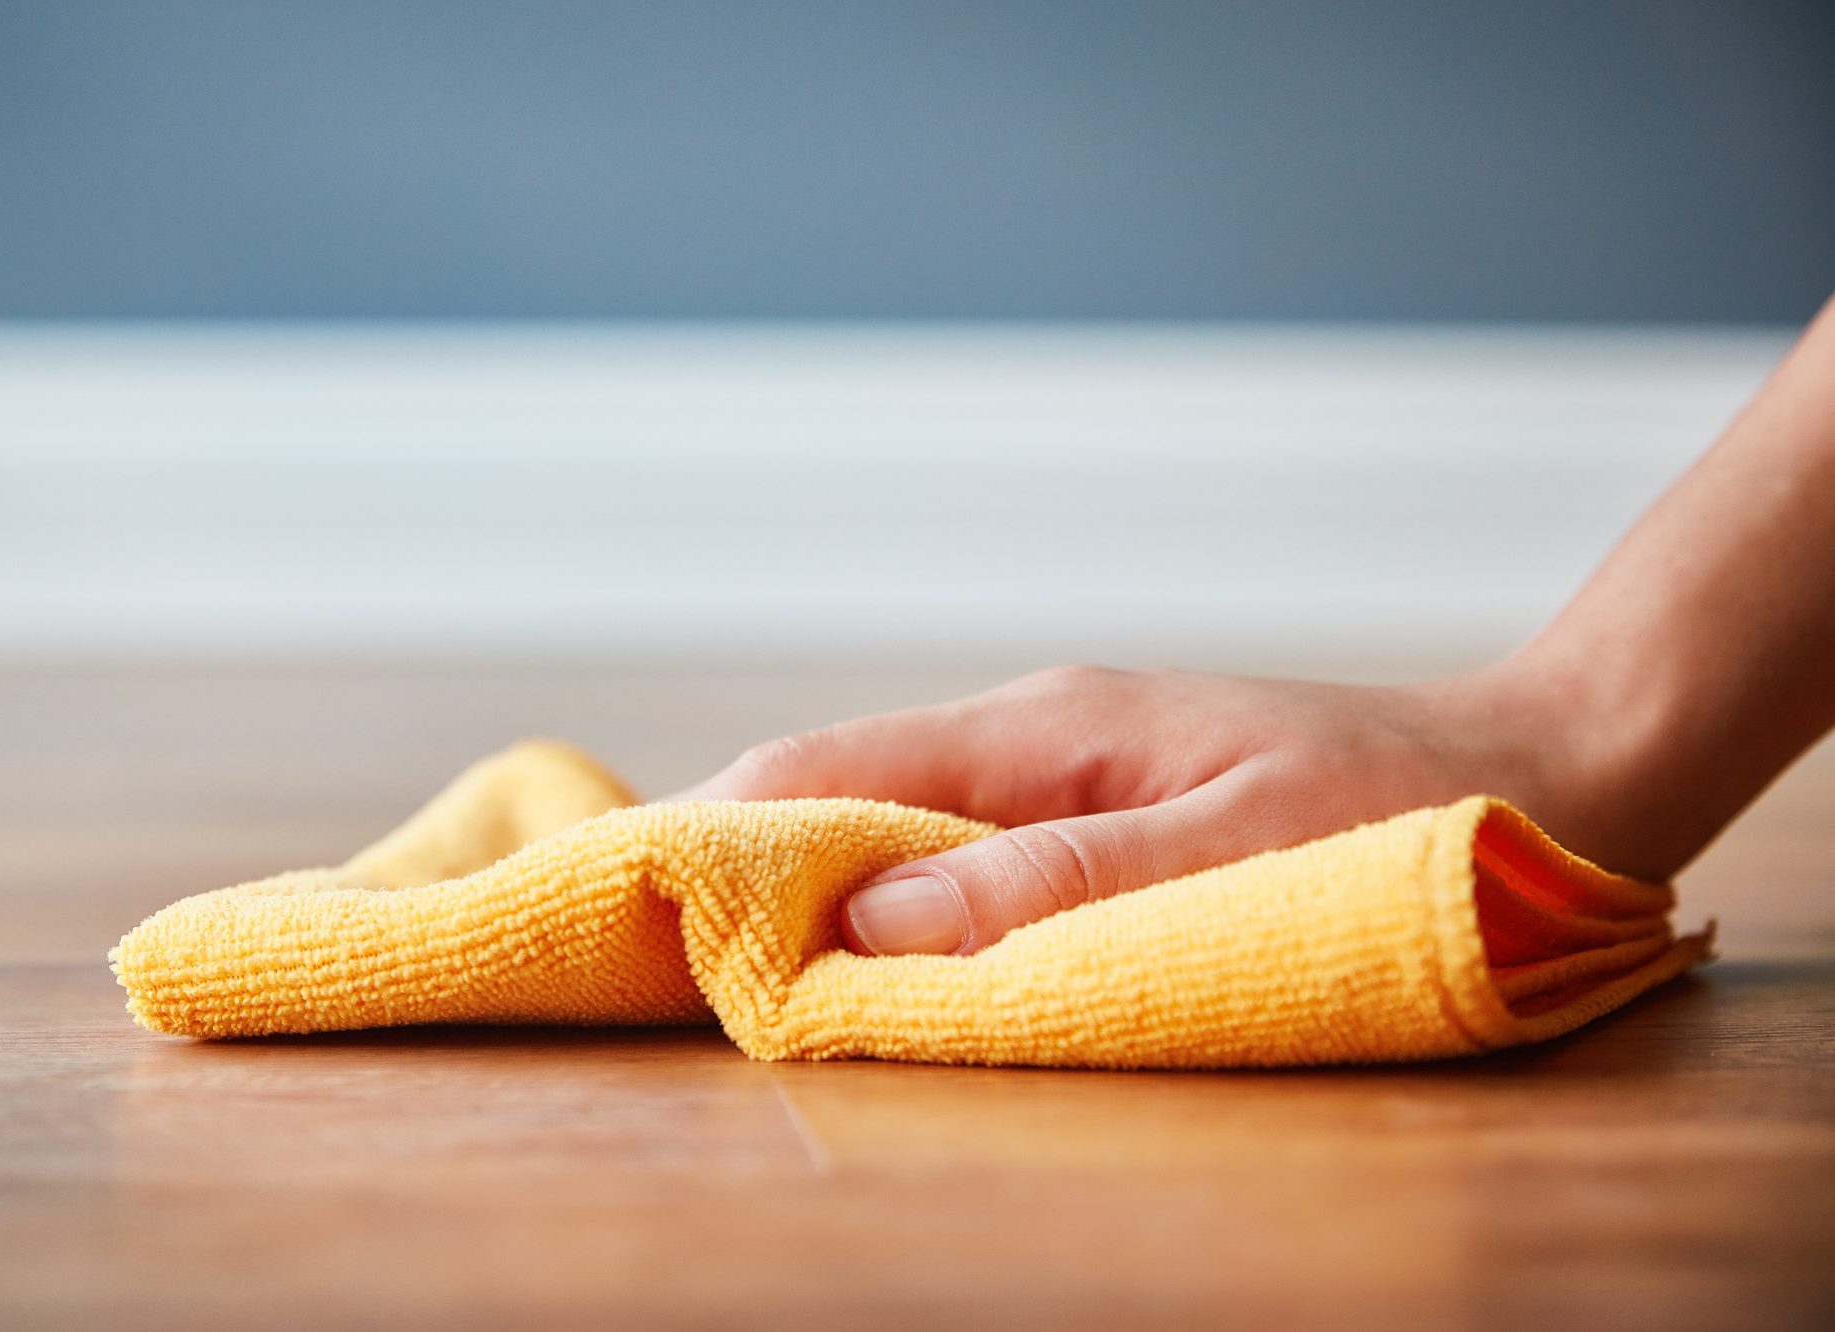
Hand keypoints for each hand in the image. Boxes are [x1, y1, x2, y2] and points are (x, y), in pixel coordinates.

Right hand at [676, 663, 1581, 955]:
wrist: (1540, 773)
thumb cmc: (1402, 813)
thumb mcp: (1236, 852)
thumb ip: (1059, 884)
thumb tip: (869, 923)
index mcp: (1046, 725)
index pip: (828, 767)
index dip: (716, 835)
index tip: (628, 906)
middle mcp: (1034, 739)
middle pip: (838, 793)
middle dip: (737, 867)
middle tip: (644, 953)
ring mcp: (1065, 776)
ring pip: (894, 829)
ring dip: (811, 894)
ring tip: (727, 971)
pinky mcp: (1101, 822)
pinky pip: (964, 862)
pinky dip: (898, 911)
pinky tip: (873, 962)